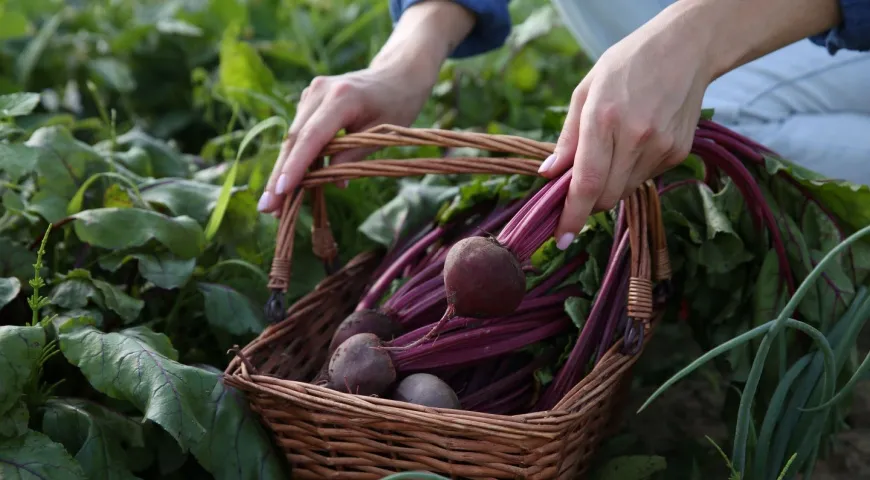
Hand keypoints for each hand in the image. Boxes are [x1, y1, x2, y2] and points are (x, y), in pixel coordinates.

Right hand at [257, 64, 434, 212]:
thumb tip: (331, 183)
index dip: (296, 166)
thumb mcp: (383, 134)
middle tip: (266, 208)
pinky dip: (293, 158)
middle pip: (294, 139)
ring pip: (292, 138)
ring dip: (282, 171)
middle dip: (279, 176)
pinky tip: (286, 187)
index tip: (281, 191)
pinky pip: (299, 133)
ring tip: (273, 205)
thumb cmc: (397, 104)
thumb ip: (354, 156)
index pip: (312, 137)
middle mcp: (319, 91)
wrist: (397, 74)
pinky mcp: (308, 100)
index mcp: (342, 97)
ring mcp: (310, 93)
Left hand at [539, 2, 715, 248]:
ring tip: (613, 149)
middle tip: (579, 188)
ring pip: (625, 191)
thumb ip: (567, 137)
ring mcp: (661, 147)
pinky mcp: (678, 152)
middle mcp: (634, 137)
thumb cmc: (626, 65)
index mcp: (603, 118)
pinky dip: (632, 172)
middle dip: (589, 202)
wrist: (686, 48)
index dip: (572, 215)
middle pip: (606, 196)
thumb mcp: (585, 91)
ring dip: (611, 184)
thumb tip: (549, 175)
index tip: (561, 238)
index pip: (587, 183)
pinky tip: (636, 142)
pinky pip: (645, 178)